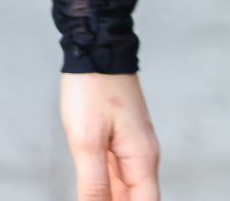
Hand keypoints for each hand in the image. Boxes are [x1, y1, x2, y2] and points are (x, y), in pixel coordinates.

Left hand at [60, 72, 158, 199]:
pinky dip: (104, 183)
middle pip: (135, 198)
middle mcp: (142, 156)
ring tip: (87, 195)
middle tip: (87, 198)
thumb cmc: (91, 88)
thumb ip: (94, 182)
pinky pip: (115, 170)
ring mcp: (132, 145)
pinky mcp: (119, 135)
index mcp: (142, 160)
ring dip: (108, 195)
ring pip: (124, 186)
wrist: (94, 45)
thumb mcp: (86, 139)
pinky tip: (89, 188)